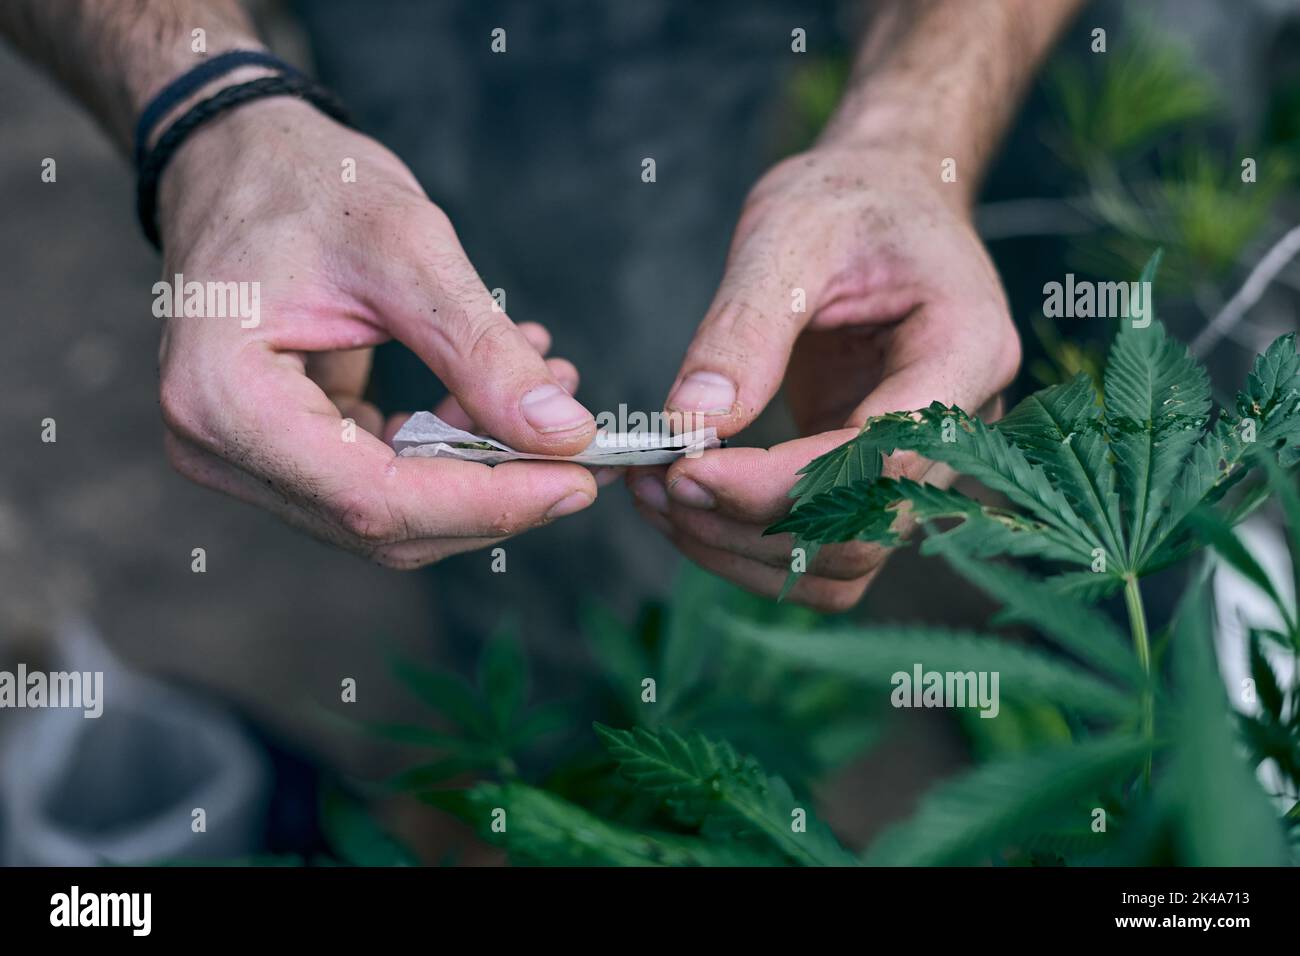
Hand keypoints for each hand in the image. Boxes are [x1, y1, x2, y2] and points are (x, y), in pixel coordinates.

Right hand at [155, 99, 599, 567]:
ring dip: (483, 474)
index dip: (486, 504)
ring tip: (552, 402)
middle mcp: (219, 447)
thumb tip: (564, 434)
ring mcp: (246, 457)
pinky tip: (500, 398)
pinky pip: (383, 481)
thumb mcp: (406, 250)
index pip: (374, 499)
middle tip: (585, 451)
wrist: (245, 159)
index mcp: (224, 400)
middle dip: (495, 497)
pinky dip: (453, 452)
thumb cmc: (305, 184)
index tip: (578, 481)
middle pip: (384, 522)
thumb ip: (481, 351)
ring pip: (391, 514)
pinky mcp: (284, 451)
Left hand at [629, 144, 1020, 609]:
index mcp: (966, 350)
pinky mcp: (877, 482)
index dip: (779, 485)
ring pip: (842, 564)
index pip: (880, 458)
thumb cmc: (848, 202)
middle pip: (862, 531)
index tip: (684, 469)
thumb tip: (689, 423)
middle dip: (747, 524)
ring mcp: (924, 465)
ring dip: (742, 550)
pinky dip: (754, 549)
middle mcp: (962, 428)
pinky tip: (690, 507)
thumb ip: (744, 328)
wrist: (884, 202)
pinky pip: (823, 552)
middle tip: (654, 485)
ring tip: (657, 498)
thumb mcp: (788, 234)